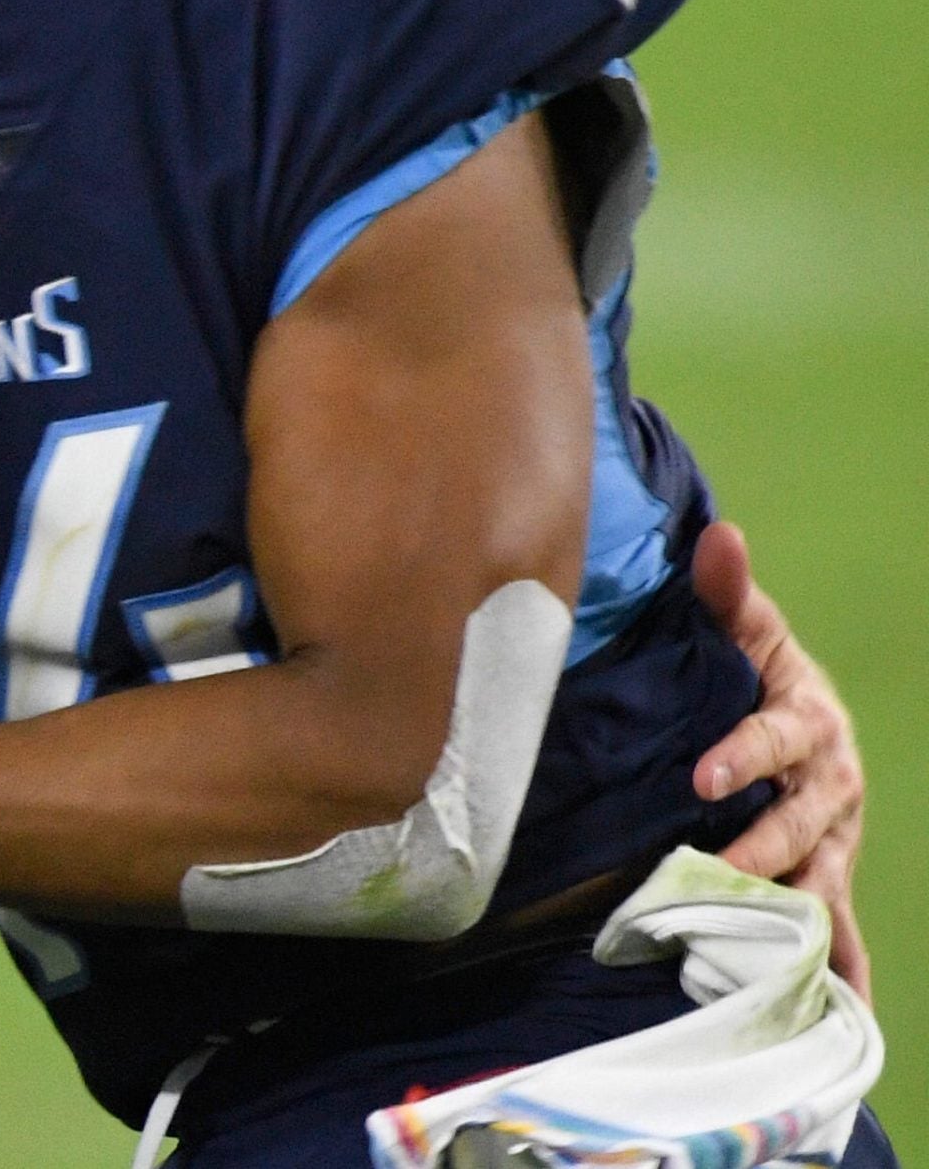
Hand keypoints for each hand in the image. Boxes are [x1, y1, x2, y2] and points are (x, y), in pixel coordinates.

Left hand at [691, 521, 869, 999]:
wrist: (779, 705)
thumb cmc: (751, 662)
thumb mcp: (740, 625)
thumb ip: (724, 589)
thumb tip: (717, 535)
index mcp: (807, 718)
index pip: (775, 737)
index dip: (742, 754)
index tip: (701, 775)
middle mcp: (831, 781)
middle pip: (801, 821)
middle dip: (762, 846)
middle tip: (716, 867)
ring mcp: (834, 835)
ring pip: (821, 879)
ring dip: (797, 914)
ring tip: (767, 952)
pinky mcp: (826, 872)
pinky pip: (839, 925)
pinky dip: (842, 967)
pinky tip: (845, 1011)